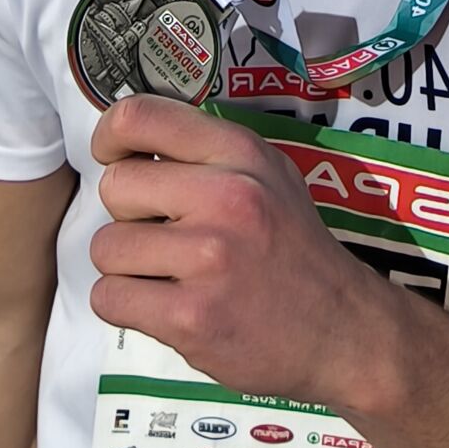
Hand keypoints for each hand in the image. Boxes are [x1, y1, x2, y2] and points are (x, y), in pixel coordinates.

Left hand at [88, 96, 392, 410]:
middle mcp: (225, 198)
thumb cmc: (293, 249)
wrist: (342, 330)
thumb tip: (128, 138)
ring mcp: (207, 260)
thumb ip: (207, 153)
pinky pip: (109, 299)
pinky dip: (127, 307)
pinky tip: (165, 306)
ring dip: (126, 267)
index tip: (114, 157)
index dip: (110, 137)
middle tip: (164, 235)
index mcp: (240, 154)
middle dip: (128, 215)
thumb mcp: (269, 175)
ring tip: (169, 276)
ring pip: (106, 247)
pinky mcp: (191, 318)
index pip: (139, 118)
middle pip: (115, 187)